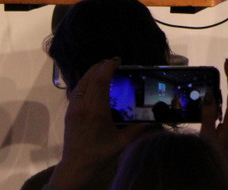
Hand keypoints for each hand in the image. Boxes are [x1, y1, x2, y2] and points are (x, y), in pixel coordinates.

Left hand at [45, 58, 152, 189]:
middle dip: (100, 66)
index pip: (100, 81)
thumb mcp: (122, 142)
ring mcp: (74, 108)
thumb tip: (157, 120)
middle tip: (113, 62)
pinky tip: (92, 82)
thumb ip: (139, 128)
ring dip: (91, 72)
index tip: (117, 61)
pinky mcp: (69, 112)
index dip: (108, 67)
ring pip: (81, 82)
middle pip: (89, 77)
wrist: (76, 166)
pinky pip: (76, 90)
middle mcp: (83, 106)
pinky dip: (85, 81)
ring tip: (103, 68)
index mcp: (96, 111)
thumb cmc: (100, 154)